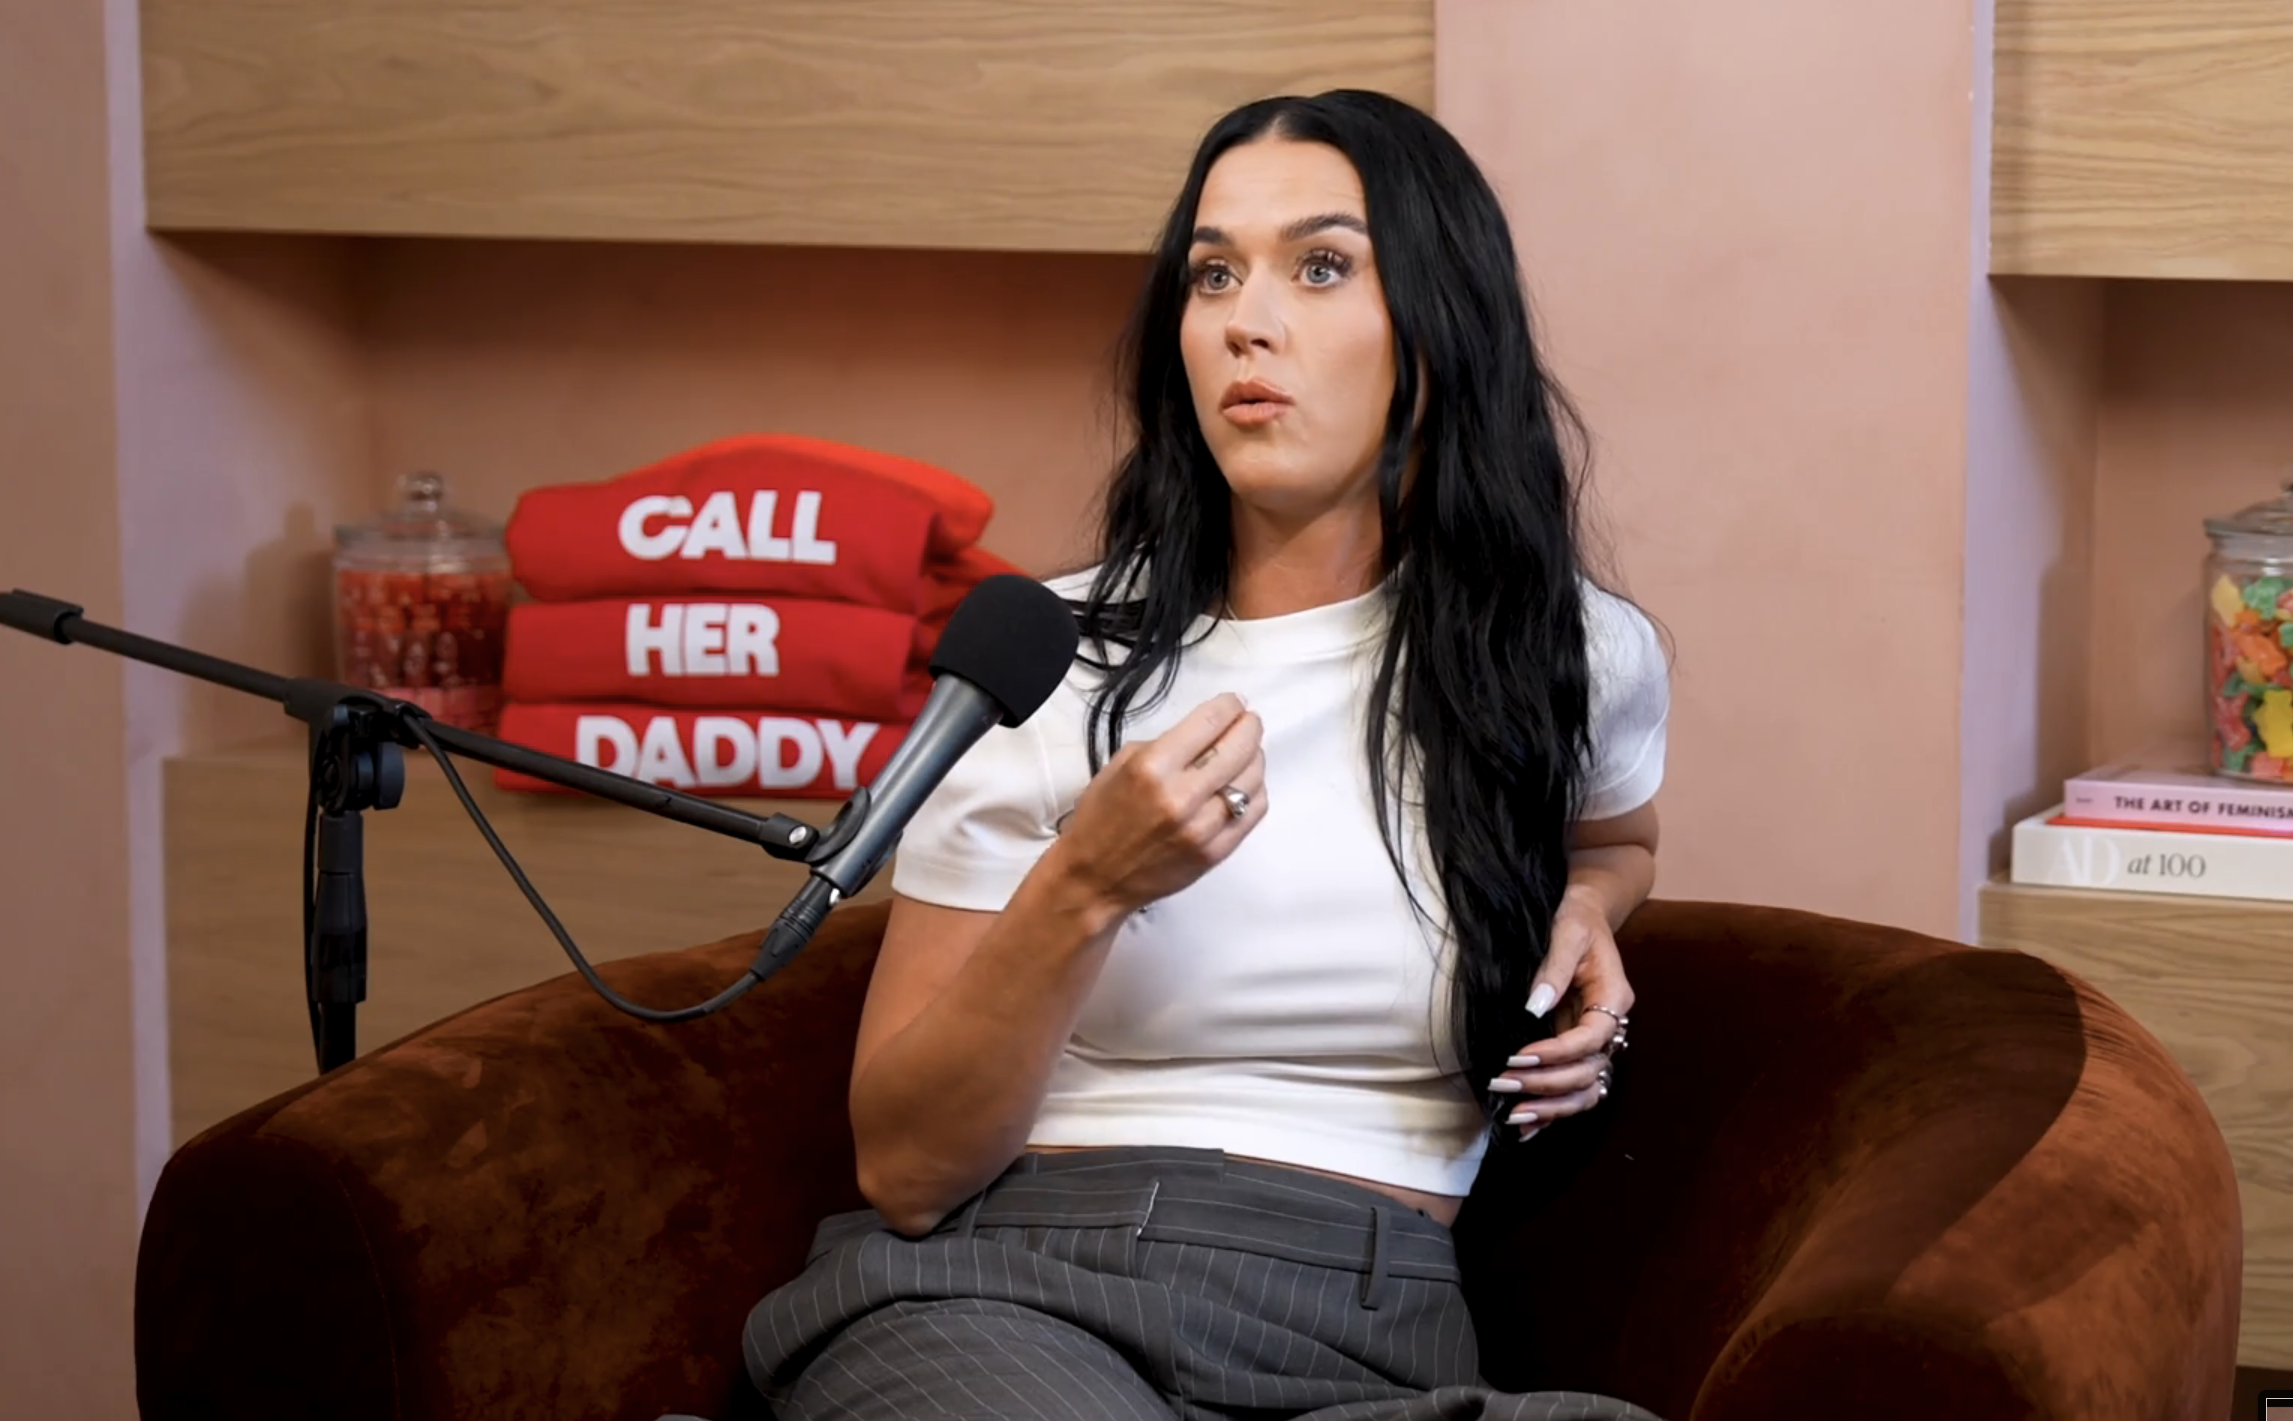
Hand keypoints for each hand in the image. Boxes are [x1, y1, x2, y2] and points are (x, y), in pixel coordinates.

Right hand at [1047, 693, 1266, 916]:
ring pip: (1252, 779)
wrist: (1095, 878)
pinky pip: (1253, 812)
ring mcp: (1202, 828)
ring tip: (1247, 752)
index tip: (1234, 703)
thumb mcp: (1119, 766)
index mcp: (1152, 768)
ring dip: (1255, 758)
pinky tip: (1245, 784)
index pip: (1210, 723)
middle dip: (1249, 726)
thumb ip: (1164, 745)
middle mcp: (1180, 796)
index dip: (1229, 706)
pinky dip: (1255, 792)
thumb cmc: (1101, 820)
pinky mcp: (1215, 852)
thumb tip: (1205, 730)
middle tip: (1249, 722)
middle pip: (1239, 747)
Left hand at [1487, 886, 1633, 1140]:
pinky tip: (1526, 1128)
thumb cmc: (1573, 917)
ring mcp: (1596, 1042)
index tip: (1519, 1057)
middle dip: (1547, 1083)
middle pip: (1590, 1071)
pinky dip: (1553, 1111)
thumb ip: (1553, 968)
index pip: (1593, 1038)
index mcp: (1614, 998)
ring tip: (1515, 1117)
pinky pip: (1574, 1089)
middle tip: (1503, 1083)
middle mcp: (1611, 1026)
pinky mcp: (1578, 1050)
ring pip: (1587, 1090)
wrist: (1580, 914)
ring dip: (1553, 1107)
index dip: (1559, 1053)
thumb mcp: (1565, 932)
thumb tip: (1534, 1007)